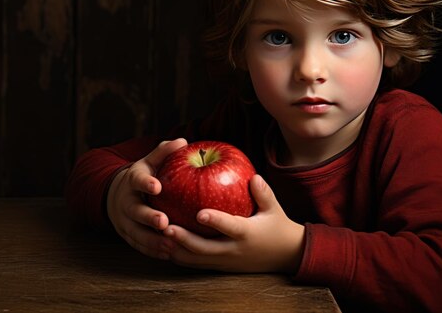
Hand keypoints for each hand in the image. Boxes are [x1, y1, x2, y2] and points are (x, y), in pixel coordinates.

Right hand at [106, 138, 186, 259]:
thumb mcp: (151, 162)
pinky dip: (152, 251)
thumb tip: (183, 141)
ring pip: (136, 233)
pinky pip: (139, 246)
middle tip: (163, 222)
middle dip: (148, 217)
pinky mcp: (128, 235)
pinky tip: (168, 255)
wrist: (118, 195)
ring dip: (152, 241)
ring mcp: (125, 220)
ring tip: (170, 245)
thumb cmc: (145, 176)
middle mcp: (126, 201)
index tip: (157, 186)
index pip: (137, 179)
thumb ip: (164, 152)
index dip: (145, 183)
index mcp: (132, 180)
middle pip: (135, 210)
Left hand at [162, 174, 304, 272]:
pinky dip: (180, 255)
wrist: (284, 255)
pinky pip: (196, 263)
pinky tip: (163, 244)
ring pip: (196, 260)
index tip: (199, 213)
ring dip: (176, 250)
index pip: (229, 227)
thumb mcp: (274, 208)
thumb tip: (253, 176)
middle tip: (166, 227)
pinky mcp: (219, 265)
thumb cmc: (276, 225)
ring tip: (158, 237)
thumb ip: (263, 193)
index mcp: (247, 233)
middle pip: (204, 249)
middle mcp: (233, 250)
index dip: (215, 220)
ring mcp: (224, 260)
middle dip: (183, 240)